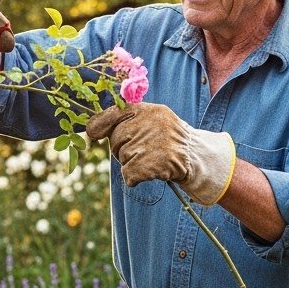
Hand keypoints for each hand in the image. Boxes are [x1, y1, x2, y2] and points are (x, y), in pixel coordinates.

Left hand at [86, 103, 236, 205]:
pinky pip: (128, 174)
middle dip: (122, 148)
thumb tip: (91, 129)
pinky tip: (150, 172)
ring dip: (131, 163)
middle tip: (143, 150)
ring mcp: (152, 143)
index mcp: (149, 110)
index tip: (92, 132)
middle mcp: (150, 124)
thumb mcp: (153, 121)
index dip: (100, 123)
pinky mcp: (152, 163)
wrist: (196, 158)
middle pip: (116, 139)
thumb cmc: (169, 141)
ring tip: (151, 159)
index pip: (116, 113)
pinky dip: (135, 177)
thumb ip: (128, 120)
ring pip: (122, 157)